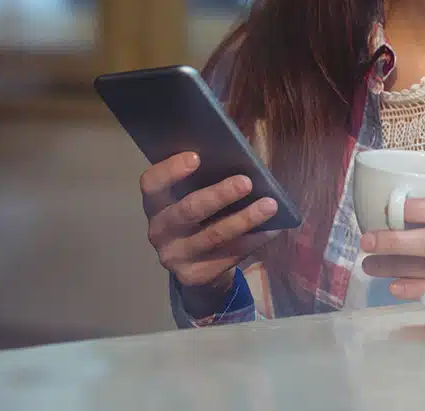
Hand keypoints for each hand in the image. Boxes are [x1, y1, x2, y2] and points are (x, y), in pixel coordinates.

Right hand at [141, 152, 278, 313]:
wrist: (198, 266)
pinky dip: (253, 240)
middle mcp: (160, 231)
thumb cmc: (202, 216)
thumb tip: (245, 148)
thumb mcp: (197, 194)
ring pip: (213, 236)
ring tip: (270, 205)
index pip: (152, 183)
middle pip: (187, 210)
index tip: (196, 157)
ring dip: (245, 219)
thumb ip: (211, 172)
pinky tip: (272, 229)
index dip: (170, 170)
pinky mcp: (195, 276)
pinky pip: (229, 256)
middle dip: (219, 195)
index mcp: (156, 204)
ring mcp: (175, 257)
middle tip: (246, 181)